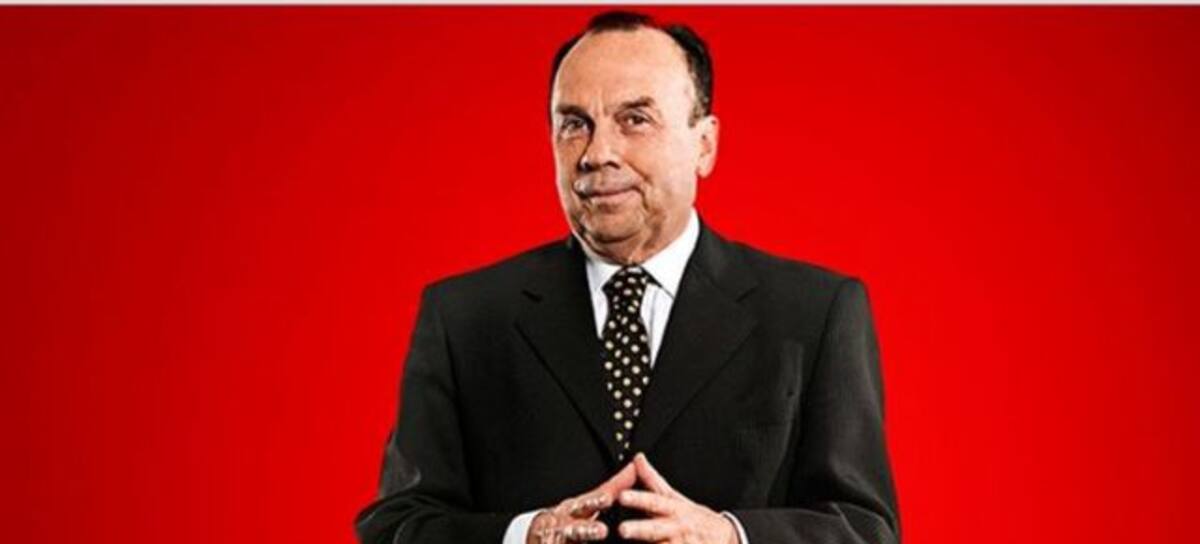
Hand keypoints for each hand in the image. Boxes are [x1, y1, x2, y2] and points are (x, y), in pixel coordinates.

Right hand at [528, 461, 636, 542]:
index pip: (584, 504)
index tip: (607, 500)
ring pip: (568, 541)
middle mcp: (561, 527)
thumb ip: (611, 487)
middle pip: (573, 529)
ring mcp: (554, 542)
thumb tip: (633, 468)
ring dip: (582, 537)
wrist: (535, 536)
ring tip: (599, 534)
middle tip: (601, 531)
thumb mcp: (586, 502)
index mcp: (572, 510)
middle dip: (586, 530)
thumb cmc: (568, 518)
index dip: (595, 502)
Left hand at [616, 453, 738, 543]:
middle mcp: (675, 528)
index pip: (654, 501)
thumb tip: (638, 459)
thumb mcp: (676, 497)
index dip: (638, 499)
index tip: (622, 496)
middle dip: (638, 529)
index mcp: (673, 509)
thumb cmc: (695, 517)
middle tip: (622, 529)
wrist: (725, 538)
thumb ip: (653, 480)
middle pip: (655, 529)